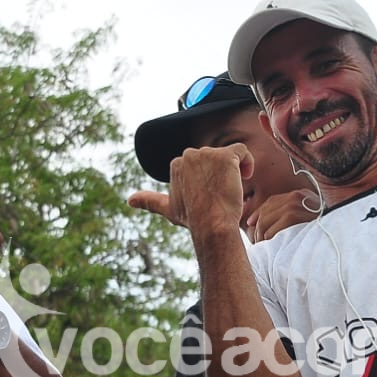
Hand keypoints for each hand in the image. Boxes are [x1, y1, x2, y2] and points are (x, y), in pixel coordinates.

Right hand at [128, 144, 252, 234]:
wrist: (211, 225)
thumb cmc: (193, 219)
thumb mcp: (169, 209)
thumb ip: (150, 201)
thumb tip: (129, 200)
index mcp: (177, 163)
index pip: (203, 164)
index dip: (209, 180)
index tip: (209, 196)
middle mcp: (189, 155)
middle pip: (215, 159)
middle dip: (221, 175)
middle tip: (220, 195)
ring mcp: (207, 155)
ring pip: (229, 156)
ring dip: (233, 172)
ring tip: (229, 191)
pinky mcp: (225, 157)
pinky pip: (242, 151)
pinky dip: (247, 162)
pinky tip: (244, 178)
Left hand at [246, 188, 318, 242]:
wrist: (338, 236)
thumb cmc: (324, 232)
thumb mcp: (308, 217)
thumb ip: (289, 214)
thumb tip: (260, 221)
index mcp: (300, 195)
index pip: (272, 201)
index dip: (258, 213)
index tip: (250, 223)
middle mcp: (296, 197)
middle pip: (265, 211)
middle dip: (257, 228)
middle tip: (257, 242)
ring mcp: (294, 206)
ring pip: (265, 222)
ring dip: (261, 237)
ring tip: (263, 247)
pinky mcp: (293, 218)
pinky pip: (271, 231)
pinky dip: (268, 241)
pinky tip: (271, 248)